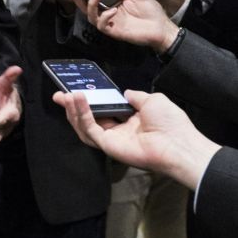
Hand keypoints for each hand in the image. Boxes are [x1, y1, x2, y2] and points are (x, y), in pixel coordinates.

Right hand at [52, 89, 220, 189]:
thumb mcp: (152, 100)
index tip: (78, 90)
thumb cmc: (171, 122)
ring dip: (74, 111)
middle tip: (59, 95)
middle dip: (73, 108)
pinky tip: (78, 101)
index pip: (103, 110)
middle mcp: (119, 131)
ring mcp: (113, 140)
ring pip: (85, 127)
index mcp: (129, 121)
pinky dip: (83, 115)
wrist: (178, 143)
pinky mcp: (109, 146)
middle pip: (90, 119)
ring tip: (67, 96)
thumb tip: (126, 92)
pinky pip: (91, 130)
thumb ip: (136, 96)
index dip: (91, 101)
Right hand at [68, 0, 178, 51]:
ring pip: (91, 17)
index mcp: (114, 4)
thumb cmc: (151, 11)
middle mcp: (110, 14)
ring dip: (91, 6)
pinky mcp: (115, 32)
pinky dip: (105, 17)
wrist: (162, 26)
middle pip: (88, 9)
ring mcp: (112, 24)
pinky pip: (103, 26)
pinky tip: (112, 11)